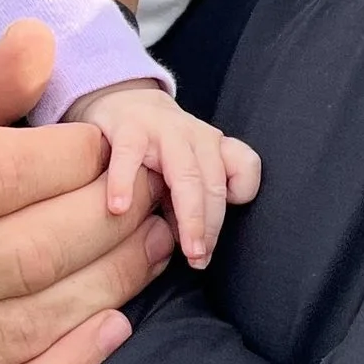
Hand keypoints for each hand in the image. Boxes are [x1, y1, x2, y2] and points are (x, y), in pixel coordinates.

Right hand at [68, 80, 261, 270]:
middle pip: (214, 184)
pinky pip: (130, 155)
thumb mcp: (181, 174)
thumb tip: (191, 249)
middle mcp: (197, 137)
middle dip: (210, 227)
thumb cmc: (157, 150)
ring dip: (189, 215)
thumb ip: (189, 206)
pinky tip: (118, 209)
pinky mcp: (128, 127)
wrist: (123, 103)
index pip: (244, 169)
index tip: (217, 231)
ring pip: (186, 173)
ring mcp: (165, 130)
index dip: (240, 197)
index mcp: (214, 148)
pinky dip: (124, 182)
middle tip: (200, 261)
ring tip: (183, 249)